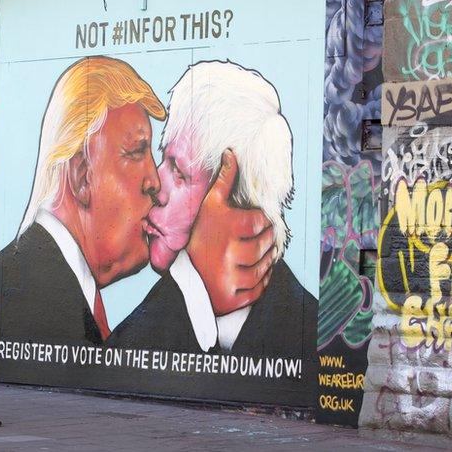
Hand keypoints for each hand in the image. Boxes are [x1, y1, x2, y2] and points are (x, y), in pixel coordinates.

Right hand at [186, 149, 274, 315]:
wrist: (185, 275)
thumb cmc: (201, 235)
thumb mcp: (209, 206)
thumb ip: (223, 179)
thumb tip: (231, 152)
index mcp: (225, 228)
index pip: (261, 222)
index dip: (259, 222)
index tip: (250, 225)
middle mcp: (227, 253)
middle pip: (266, 245)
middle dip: (265, 242)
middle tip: (253, 241)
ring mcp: (230, 278)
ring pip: (265, 267)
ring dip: (265, 262)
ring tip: (252, 256)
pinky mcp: (233, 298)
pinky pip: (260, 289)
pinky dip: (261, 282)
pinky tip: (249, 273)